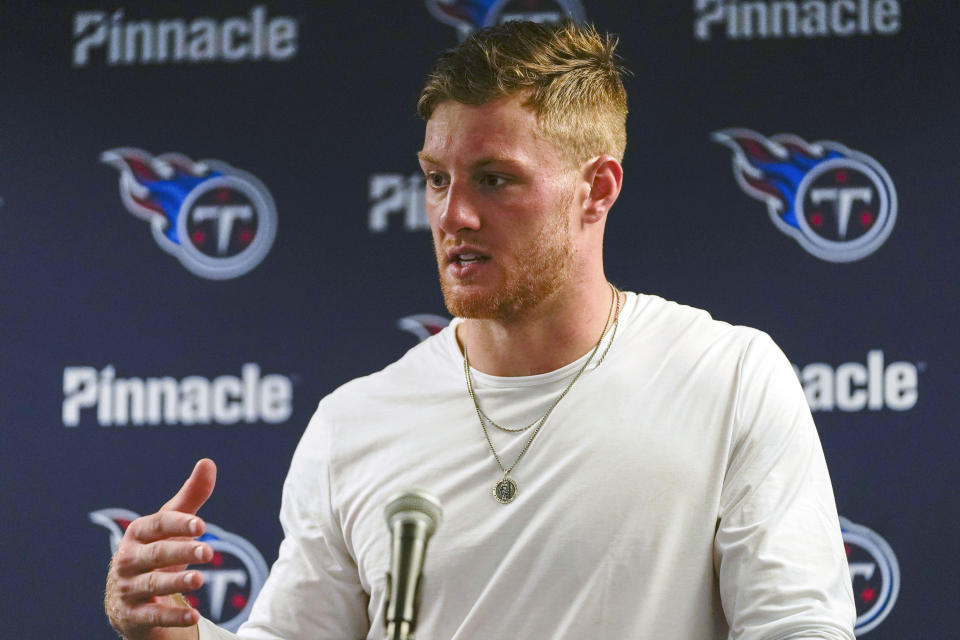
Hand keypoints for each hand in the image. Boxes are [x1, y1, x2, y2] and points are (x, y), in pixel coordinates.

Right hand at [105, 459, 216, 639]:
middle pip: (156, 554)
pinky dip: (171, 616)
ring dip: (176, 582)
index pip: (158, 524)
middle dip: (182, 551)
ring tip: (199, 579)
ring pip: (152, 584)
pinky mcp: (131, 615)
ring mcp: (127, 589)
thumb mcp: (172, 526)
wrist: (129, 600)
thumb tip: (208, 462)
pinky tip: (193, 616)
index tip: (202, 524)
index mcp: (138, 534)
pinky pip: (151, 616)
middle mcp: (129, 560)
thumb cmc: (156, 553)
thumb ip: (190, 498)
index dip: (179, 523)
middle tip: (209, 551)